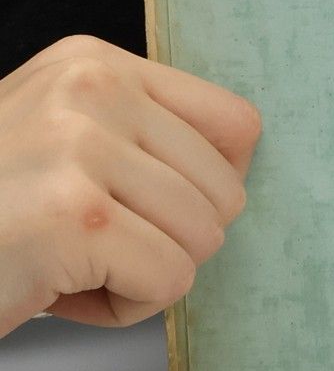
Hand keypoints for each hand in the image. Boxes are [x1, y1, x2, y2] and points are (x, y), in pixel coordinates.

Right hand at [0, 37, 260, 337]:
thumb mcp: (61, 142)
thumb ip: (141, 136)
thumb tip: (241, 169)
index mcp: (92, 63)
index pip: (237, 125)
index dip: (211, 186)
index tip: (148, 207)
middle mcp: (90, 90)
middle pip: (227, 192)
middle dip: (168, 240)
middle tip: (84, 244)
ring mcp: (80, 149)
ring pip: (203, 242)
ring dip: (141, 275)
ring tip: (64, 262)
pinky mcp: (76, 218)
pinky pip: (170, 283)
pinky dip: (123, 307)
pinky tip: (55, 289)